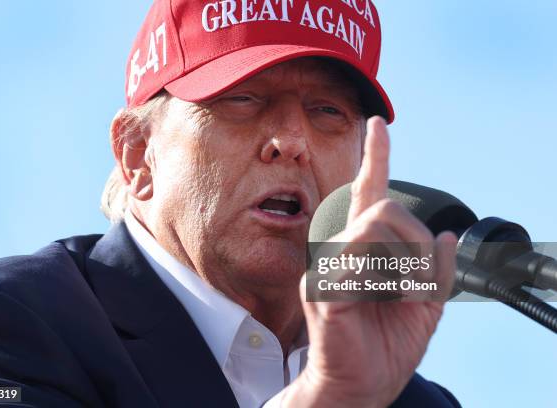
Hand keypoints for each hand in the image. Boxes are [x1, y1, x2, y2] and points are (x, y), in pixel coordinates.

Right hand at [282, 117, 456, 407]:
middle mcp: (341, 252)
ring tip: (405, 296)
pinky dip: (389, 276)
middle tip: (420, 281)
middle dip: (416, 239)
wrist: (360, 387)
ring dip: (408, 260)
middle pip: (383, 205)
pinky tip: (386, 298)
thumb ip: (435, 271)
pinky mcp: (324, 288)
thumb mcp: (425, 308)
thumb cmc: (383, 348)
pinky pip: (360, 257)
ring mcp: (329, 267)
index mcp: (363, 253)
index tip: (378, 126)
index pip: (367, 194)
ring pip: (376, 224)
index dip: (374, 158)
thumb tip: (449, 237)